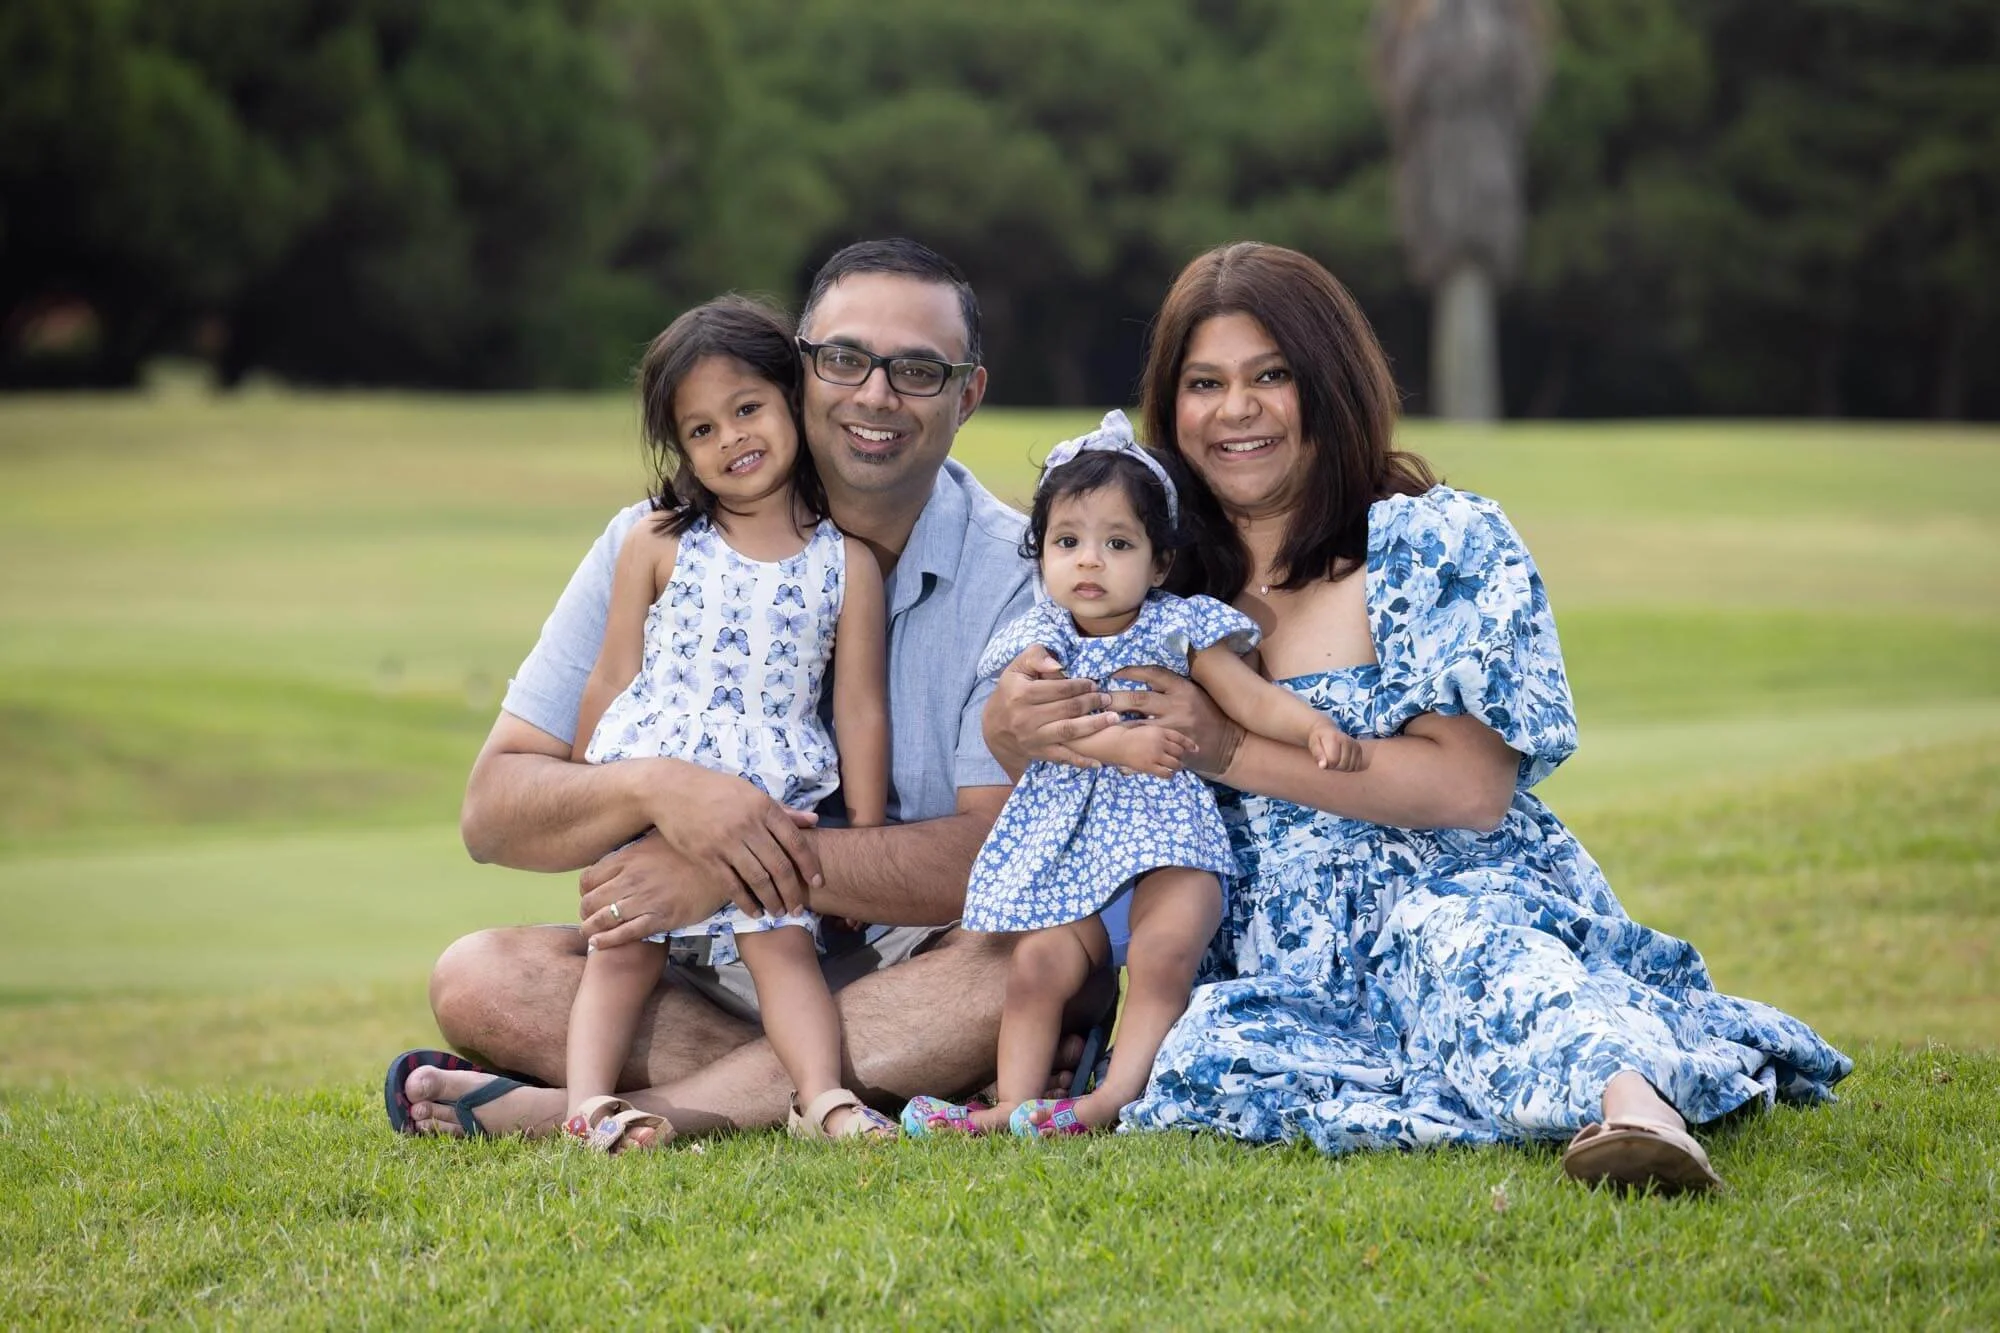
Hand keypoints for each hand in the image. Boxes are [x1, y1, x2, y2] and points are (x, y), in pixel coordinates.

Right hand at [578, 804, 824, 949]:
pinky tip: (754, 912)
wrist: (670, 789)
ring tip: (779, 913)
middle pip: (779, 865)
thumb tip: (813, 820)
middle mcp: (748, 825)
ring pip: (758, 878)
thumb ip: (782, 811)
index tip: (818, 883)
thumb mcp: (751, 793)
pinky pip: (731, 885)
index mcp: (763, 807)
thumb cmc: (715, 789)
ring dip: (772, 900)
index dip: (809, 865)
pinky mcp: (706, 856)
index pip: (795, 841)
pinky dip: (746, 902)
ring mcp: (727, 842)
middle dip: (792, 891)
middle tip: (798, 908)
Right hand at [984, 646, 1118, 770]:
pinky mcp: (1039, 753)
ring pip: (1068, 731)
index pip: (1058, 688)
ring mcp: (1033, 738)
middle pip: (1067, 709)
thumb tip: (1057, 664)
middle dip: (1091, 702)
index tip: (1094, 683)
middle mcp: (1026, 717)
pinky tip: (1099, 761)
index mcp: (1021, 694)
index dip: (1080, 685)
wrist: (995, 728)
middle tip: (1107, 698)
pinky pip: (1063, 757)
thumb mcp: (1017, 669)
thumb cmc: (1011, 692)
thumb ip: (1035, 657)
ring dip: (1094, 725)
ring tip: (1114, 718)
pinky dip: (1082, 760)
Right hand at [1103, 723, 1189, 778]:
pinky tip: (1168, 773)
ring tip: (1176, 766)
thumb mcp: (1144, 727)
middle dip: (1181, 756)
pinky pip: (1166, 773)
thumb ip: (1157, 732)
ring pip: (1175, 763)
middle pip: (1179, 751)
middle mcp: (1159, 742)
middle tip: (1180, 758)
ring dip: (1177, 766)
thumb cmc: (1125, 734)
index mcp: (1159, 730)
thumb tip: (1171, 740)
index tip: (1195, 749)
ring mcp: (1155, 755)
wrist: (1112, 743)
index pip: (1180, 738)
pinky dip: (1170, 774)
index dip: (1189, 744)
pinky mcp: (1149, 766)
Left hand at [1106, 666, 1240, 776]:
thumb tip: (1143, 674)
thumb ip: (1171, 686)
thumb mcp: (1194, 693)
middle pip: (1138, 698)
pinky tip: (1112, 756)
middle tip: (1096, 699)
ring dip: (1115, 724)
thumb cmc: (1208, 714)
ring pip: (1137, 725)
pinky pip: (1145, 750)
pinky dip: (1129, 753)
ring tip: (1097, 722)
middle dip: (1114, 699)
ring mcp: (1173, 728)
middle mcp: (1177, 705)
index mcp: (1182, 688)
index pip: (1152, 674)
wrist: (1230, 745)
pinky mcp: (1171, 747)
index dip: (1130, 672)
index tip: (1112, 673)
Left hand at [1309, 722, 1366, 772]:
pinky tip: (1342, 762)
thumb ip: (1317, 755)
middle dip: (1334, 767)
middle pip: (1343, 765)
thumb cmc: (1318, 739)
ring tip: (1334, 761)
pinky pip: (1356, 766)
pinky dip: (1348, 768)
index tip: (1323, 760)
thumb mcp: (1313, 745)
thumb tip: (1323, 766)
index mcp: (1335, 738)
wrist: (1326, 730)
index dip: (1327, 764)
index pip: (1333, 760)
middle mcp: (1347, 740)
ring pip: (1350, 767)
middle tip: (1328, 761)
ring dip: (1341, 768)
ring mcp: (1355, 745)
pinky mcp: (1359, 750)